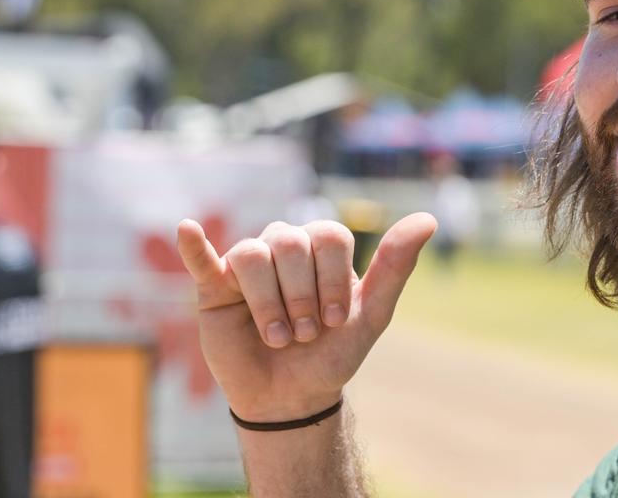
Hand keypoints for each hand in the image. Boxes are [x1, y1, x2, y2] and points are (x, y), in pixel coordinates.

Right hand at [176, 213, 436, 421]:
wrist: (293, 398)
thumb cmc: (333, 353)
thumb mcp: (371, 315)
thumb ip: (396, 267)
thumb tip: (429, 219)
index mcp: (322, 248)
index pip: (328, 236)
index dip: (333, 279)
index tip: (336, 320)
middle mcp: (285, 247)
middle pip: (291, 243)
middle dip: (303, 295)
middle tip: (305, 334)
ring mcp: (248, 266)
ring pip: (253, 254)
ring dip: (270, 302)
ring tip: (279, 338)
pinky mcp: (214, 288)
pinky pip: (202, 260)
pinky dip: (195, 246)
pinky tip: (188, 230)